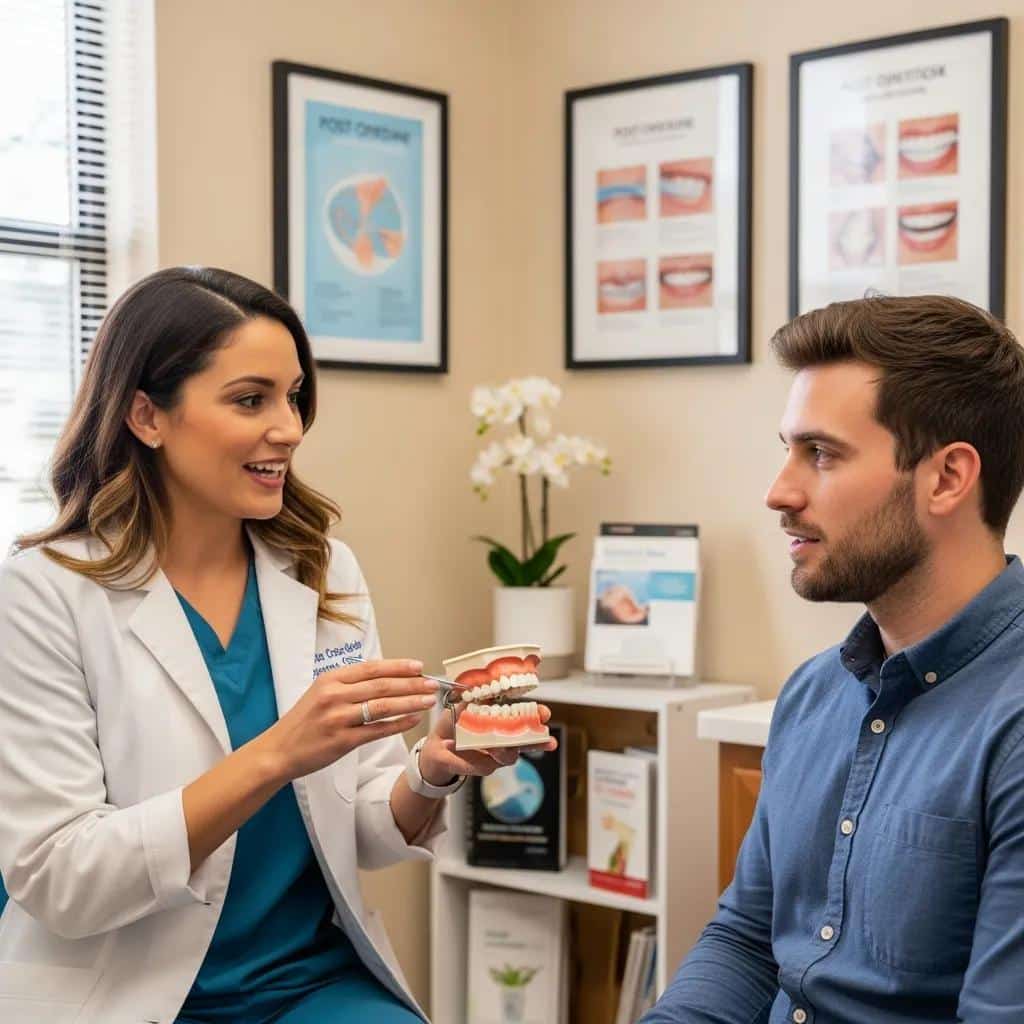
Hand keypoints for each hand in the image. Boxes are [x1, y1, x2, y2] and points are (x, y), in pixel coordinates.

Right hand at [259, 659, 437, 781]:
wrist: (278, 751)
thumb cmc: (303, 722)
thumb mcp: (321, 692)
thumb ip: (349, 684)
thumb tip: (385, 677)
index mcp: (330, 679)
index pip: (371, 668)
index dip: (398, 666)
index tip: (418, 666)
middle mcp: (334, 695)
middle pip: (381, 685)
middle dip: (411, 683)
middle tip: (432, 683)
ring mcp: (338, 718)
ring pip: (383, 706)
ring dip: (410, 702)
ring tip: (428, 700)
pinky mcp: (342, 741)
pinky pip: (377, 730)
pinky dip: (398, 724)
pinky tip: (413, 720)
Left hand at [417, 703, 557, 785]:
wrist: (436, 747)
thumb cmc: (454, 724)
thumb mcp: (463, 706)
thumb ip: (475, 700)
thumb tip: (485, 692)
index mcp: (502, 723)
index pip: (525, 721)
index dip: (537, 718)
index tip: (544, 714)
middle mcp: (502, 741)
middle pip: (525, 743)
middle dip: (537, 740)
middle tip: (544, 737)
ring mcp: (493, 756)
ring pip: (509, 757)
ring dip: (505, 750)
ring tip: (495, 746)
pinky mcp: (479, 768)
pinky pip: (482, 765)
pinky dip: (469, 756)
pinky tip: (454, 745)